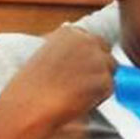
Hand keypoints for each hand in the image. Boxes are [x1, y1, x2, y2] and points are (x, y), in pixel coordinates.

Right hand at [0, 26, 115, 133]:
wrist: (29, 106)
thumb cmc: (30, 86)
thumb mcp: (45, 54)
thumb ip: (66, 47)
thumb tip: (80, 45)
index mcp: (71, 32)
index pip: (93, 42)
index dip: (86, 59)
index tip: (75, 71)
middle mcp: (87, 41)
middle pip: (106, 54)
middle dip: (97, 69)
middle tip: (79, 85)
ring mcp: (98, 60)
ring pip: (110, 71)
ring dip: (99, 82)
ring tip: (76, 93)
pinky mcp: (105, 79)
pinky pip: (109, 89)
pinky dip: (98, 97)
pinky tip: (78, 101)